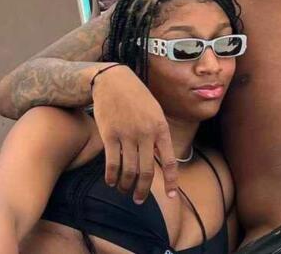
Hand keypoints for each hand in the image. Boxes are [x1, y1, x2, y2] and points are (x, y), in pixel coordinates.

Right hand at [91, 65, 177, 202]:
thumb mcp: (155, 112)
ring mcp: (127, 134)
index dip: (171, 181)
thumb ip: (158, 134)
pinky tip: (111, 181)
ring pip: (129, 170)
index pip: (169, 161)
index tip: (171, 196)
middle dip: (143, 190)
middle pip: (146, 171)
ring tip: (123, 190)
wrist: (113, 81)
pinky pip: (112, 163)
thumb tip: (159, 158)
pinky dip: (111, 176)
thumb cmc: (136, 97)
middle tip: (139, 199)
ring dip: (125, 185)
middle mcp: (146, 133)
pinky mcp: (110, 135)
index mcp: (161, 128)